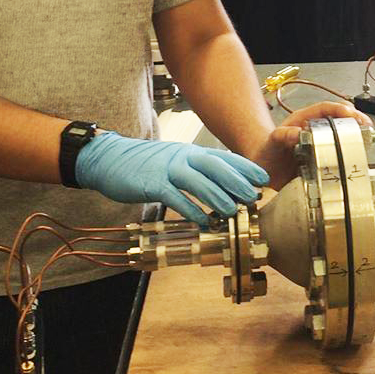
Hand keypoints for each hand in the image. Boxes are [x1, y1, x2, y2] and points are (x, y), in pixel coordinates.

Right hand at [75, 132, 268, 225]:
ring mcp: (168, 169)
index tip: (263, 178)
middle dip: (237, 180)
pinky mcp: (153, 183)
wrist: (112, 159)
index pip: (224, 157)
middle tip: (253, 196)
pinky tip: (202, 221)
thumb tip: (224, 185)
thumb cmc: (148, 164)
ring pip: (198, 181)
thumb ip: (197, 171)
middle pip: (215, 166)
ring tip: (232, 211)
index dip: (245, 167)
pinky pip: (175, 197)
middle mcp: (183, 157)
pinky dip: (190, 209)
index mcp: (191, 152)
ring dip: (217, 196)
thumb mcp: (177, 161)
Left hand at [254, 101, 373, 189]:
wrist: (263, 171)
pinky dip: (351, 153)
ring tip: (367, 139)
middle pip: (339, 117)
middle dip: (355, 119)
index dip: (340, 109)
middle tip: (366, 126)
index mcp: (304, 120)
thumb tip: (297, 133)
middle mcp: (315, 129)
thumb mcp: (273, 142)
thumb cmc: (267, 151)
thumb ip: (283, 136)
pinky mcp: (323, 159)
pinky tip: (358, 157)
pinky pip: (339, 153)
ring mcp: (320, 143)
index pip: (326, 108)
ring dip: (356, 134)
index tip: (351, 114)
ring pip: (342, 133)